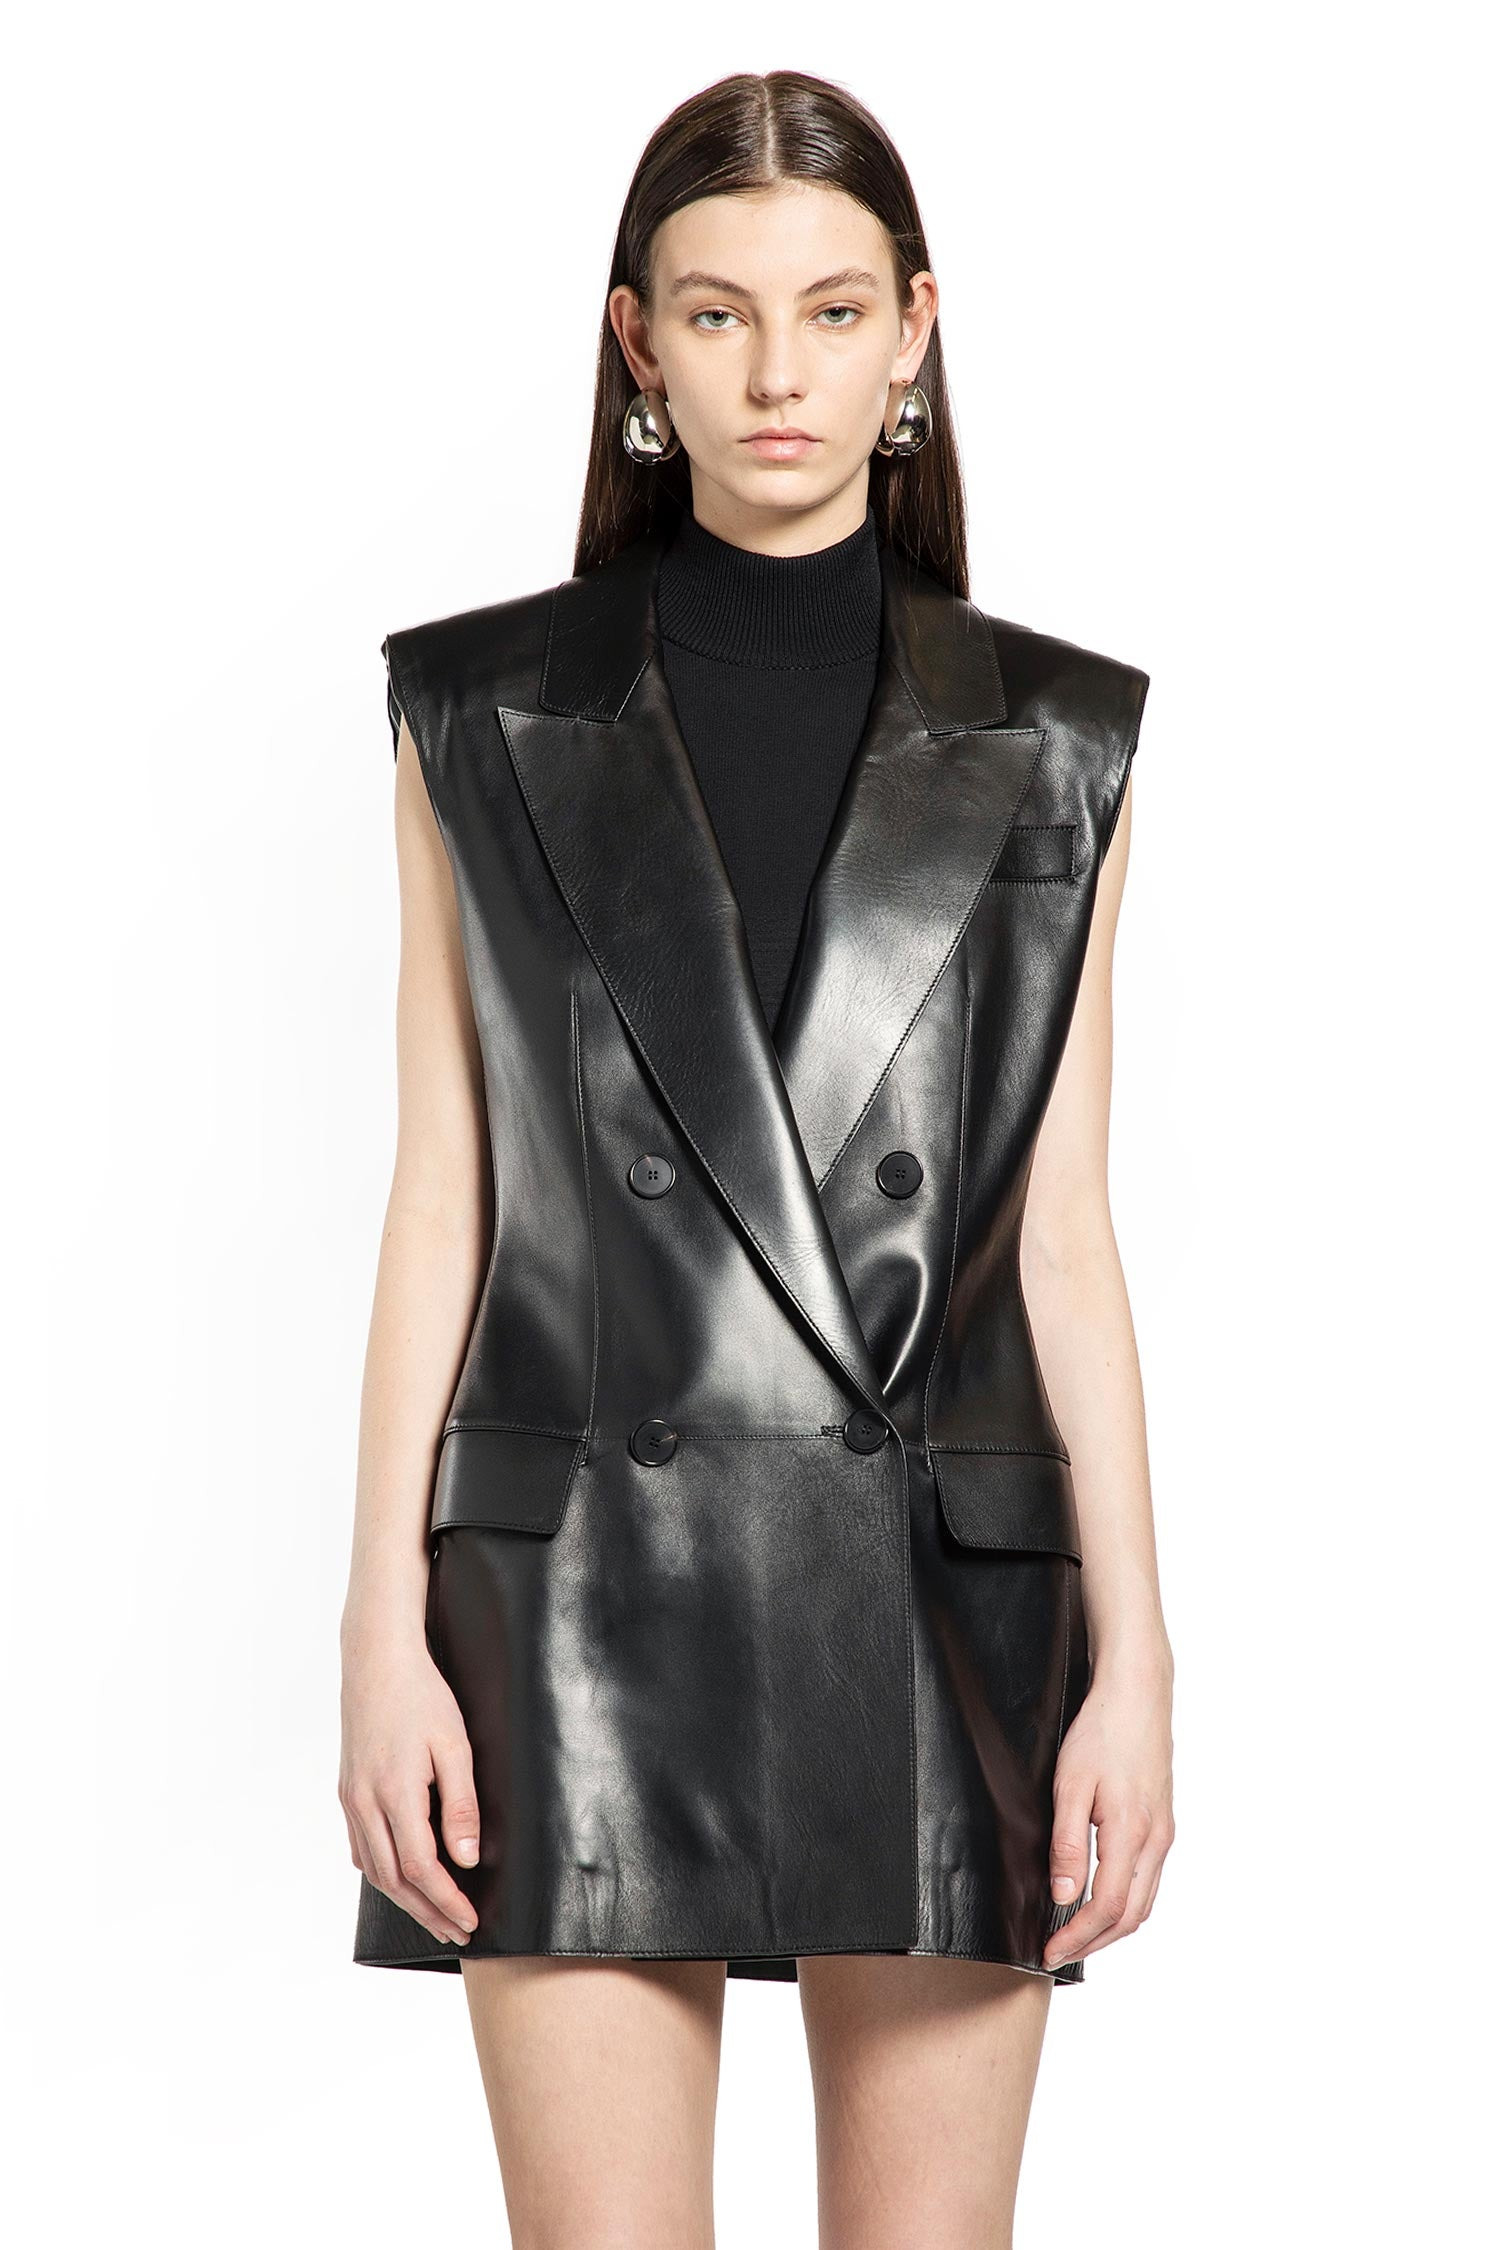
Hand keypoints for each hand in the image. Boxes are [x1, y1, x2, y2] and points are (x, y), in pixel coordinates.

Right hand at [339, 1618, 481, 1945]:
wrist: (376, 1660)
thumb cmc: (422, 1696)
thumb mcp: (454, 1745)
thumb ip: (461, 1804)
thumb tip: (467, 1858)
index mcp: (394, 1793)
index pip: (422, 1868)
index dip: (447, 1900)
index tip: (471, 1919)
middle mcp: (365, 1803)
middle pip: (395, 1879)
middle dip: (428, 1911)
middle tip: (458, 1932)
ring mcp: (351, 1798)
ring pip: (374, 1868)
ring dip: (404, 1899)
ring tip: (434, 1915)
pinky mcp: (347, 1790)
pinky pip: (361, 1847)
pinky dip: (381, 1873)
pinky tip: (397, 1881)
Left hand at [1043, 1652, 1174, 1970]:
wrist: (1138, 1694)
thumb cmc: (1101, 1732)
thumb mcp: (1070, 1784)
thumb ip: (1068, 1843)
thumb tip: (1064, 1895)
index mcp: (1132, 1834)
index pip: (1108, 1908)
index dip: (1078, 1937)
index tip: (1049, 1951)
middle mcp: (1156, 1840)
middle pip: (1132, 1916)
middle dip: (1094, 1942)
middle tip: (1058, 1952)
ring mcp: (1164, 1833)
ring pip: (1145, 1901)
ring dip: (1112, 1926)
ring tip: (1076, 1934)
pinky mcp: (1164, 1823)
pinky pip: (1149, 1879)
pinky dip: (1126, 1902)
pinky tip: (1103, 1898)